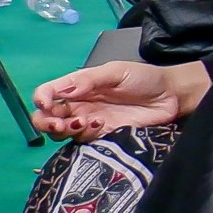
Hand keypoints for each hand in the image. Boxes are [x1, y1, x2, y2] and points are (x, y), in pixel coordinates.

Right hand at [31, 57, 205, 136]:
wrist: (171, 96)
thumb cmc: (144, 78)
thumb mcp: (116, 71)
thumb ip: (89, 80)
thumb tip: (63, 92)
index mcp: (77, 86)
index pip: (48, 93)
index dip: (41, 99)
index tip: (46, 104)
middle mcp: (78, 104)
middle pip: (46, 117)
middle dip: (46, 121)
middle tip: (59, 123)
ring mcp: (89, 121)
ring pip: (60, 132)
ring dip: (64, 130)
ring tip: (83, 122)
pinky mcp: (102, 136)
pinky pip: (82, 140)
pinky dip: (86, 134)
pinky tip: (101, 124)